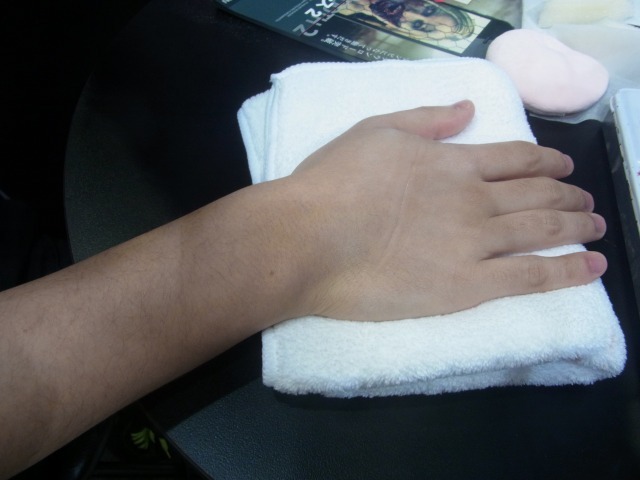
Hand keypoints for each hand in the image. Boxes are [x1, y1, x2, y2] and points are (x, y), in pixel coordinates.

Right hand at [287, 101, 606, 319]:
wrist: (310, 240)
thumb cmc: (333, 184)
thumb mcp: (375, 131)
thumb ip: (426, 120)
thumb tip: (469, 109)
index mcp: (452, 163)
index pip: (516, 157)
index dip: (547, 159)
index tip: (565, 165)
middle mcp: (474, 200)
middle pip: (538, 193)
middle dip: (569, 194)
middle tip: (587, 201)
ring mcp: (475, 244)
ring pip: (544, 231)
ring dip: (578, 226)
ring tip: (597, 227)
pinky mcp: (468, 286)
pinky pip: (531, 278)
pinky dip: (568, 272)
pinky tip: (590, 267)